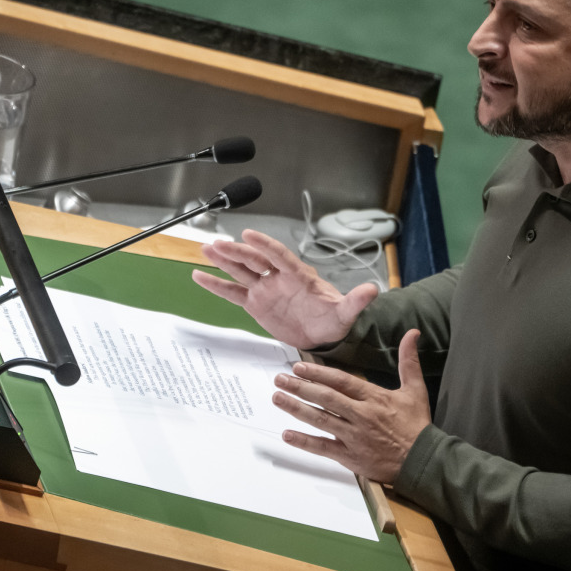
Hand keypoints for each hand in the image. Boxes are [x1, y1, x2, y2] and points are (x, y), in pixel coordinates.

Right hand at [192, 229, 378, 348]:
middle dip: (237, 252)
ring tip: (205, 248)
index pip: (279, 256)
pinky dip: (216, 285)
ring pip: (241, 271)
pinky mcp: (255, 303)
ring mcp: (265, 289)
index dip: (264, 245)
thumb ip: (355, 301)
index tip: (248, 235)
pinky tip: (198, 276)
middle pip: (255, 260)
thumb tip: (372, 290)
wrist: (323, 335)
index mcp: (298, 275)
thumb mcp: (345, 312)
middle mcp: (278, 278)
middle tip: (218, 244)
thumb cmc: (333, 319)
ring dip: (223, 260)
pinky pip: (233, 292)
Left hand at [273, 329, 429, 482]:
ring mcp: (353, 436)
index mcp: (374, 398)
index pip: (341, 381)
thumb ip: (409, 361)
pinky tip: (287, 434)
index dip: (318, 373)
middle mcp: (361, 415)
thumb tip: (412, 333)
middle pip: (325, 398)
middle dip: (300, 387)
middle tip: (279, 379)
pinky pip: (322, 447)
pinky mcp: (350, 456)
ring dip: (296, 408)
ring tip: (277, 398)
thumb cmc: (417, 425)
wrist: (423, 461)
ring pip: (320, 419)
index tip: (298, 367)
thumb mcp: (415, 389)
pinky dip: (304, 441)